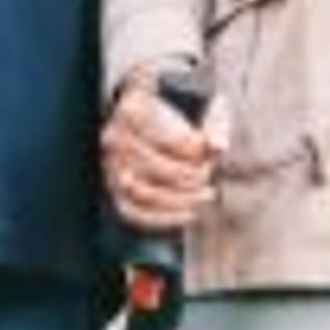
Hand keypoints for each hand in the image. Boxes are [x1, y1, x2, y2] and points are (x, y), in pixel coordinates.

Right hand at [99, 69, 221, 232]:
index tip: (206, 147)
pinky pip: (134, 212)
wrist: (154, 128)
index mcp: (130, 111)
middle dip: (186, 174)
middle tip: (208, 171)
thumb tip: (218, 147)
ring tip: (207, 194)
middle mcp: (114, 140)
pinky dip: (164, 218)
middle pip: (150, 166)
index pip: (158, 136)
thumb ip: (213, 126)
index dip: (185, 146)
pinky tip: (191, 214)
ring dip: (180, 198)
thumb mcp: (199, 111)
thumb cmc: (182, 119)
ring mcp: (111, 168)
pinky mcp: (116, 192)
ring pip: (142, 192)